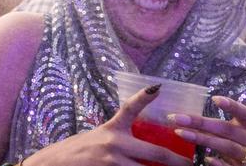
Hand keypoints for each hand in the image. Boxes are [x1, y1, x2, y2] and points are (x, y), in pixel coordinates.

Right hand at [23, 85, 192, 165]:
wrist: (54, 164)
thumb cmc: (78, 151)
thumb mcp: (98, 137)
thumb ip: (119, 136)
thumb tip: (144, 144)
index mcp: (111, 129)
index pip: (129, 108)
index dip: (144, 97)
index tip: (158, 88)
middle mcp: (114, 143)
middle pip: (156, 153)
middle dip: (178, 161)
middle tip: (191, 164)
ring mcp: (112, 162)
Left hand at [169, 96, 245, 165]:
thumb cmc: (245, 149)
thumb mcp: (239, 135)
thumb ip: (221, 127)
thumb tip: (188, 117)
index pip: (244, 113)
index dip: (231, 105)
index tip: (214, 99)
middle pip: (227, 129)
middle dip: (201, 122)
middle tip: (178, 118)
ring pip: (228, 147)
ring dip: (203, 139)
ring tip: (181, 133)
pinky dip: (219, 163)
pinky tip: (206, 158)